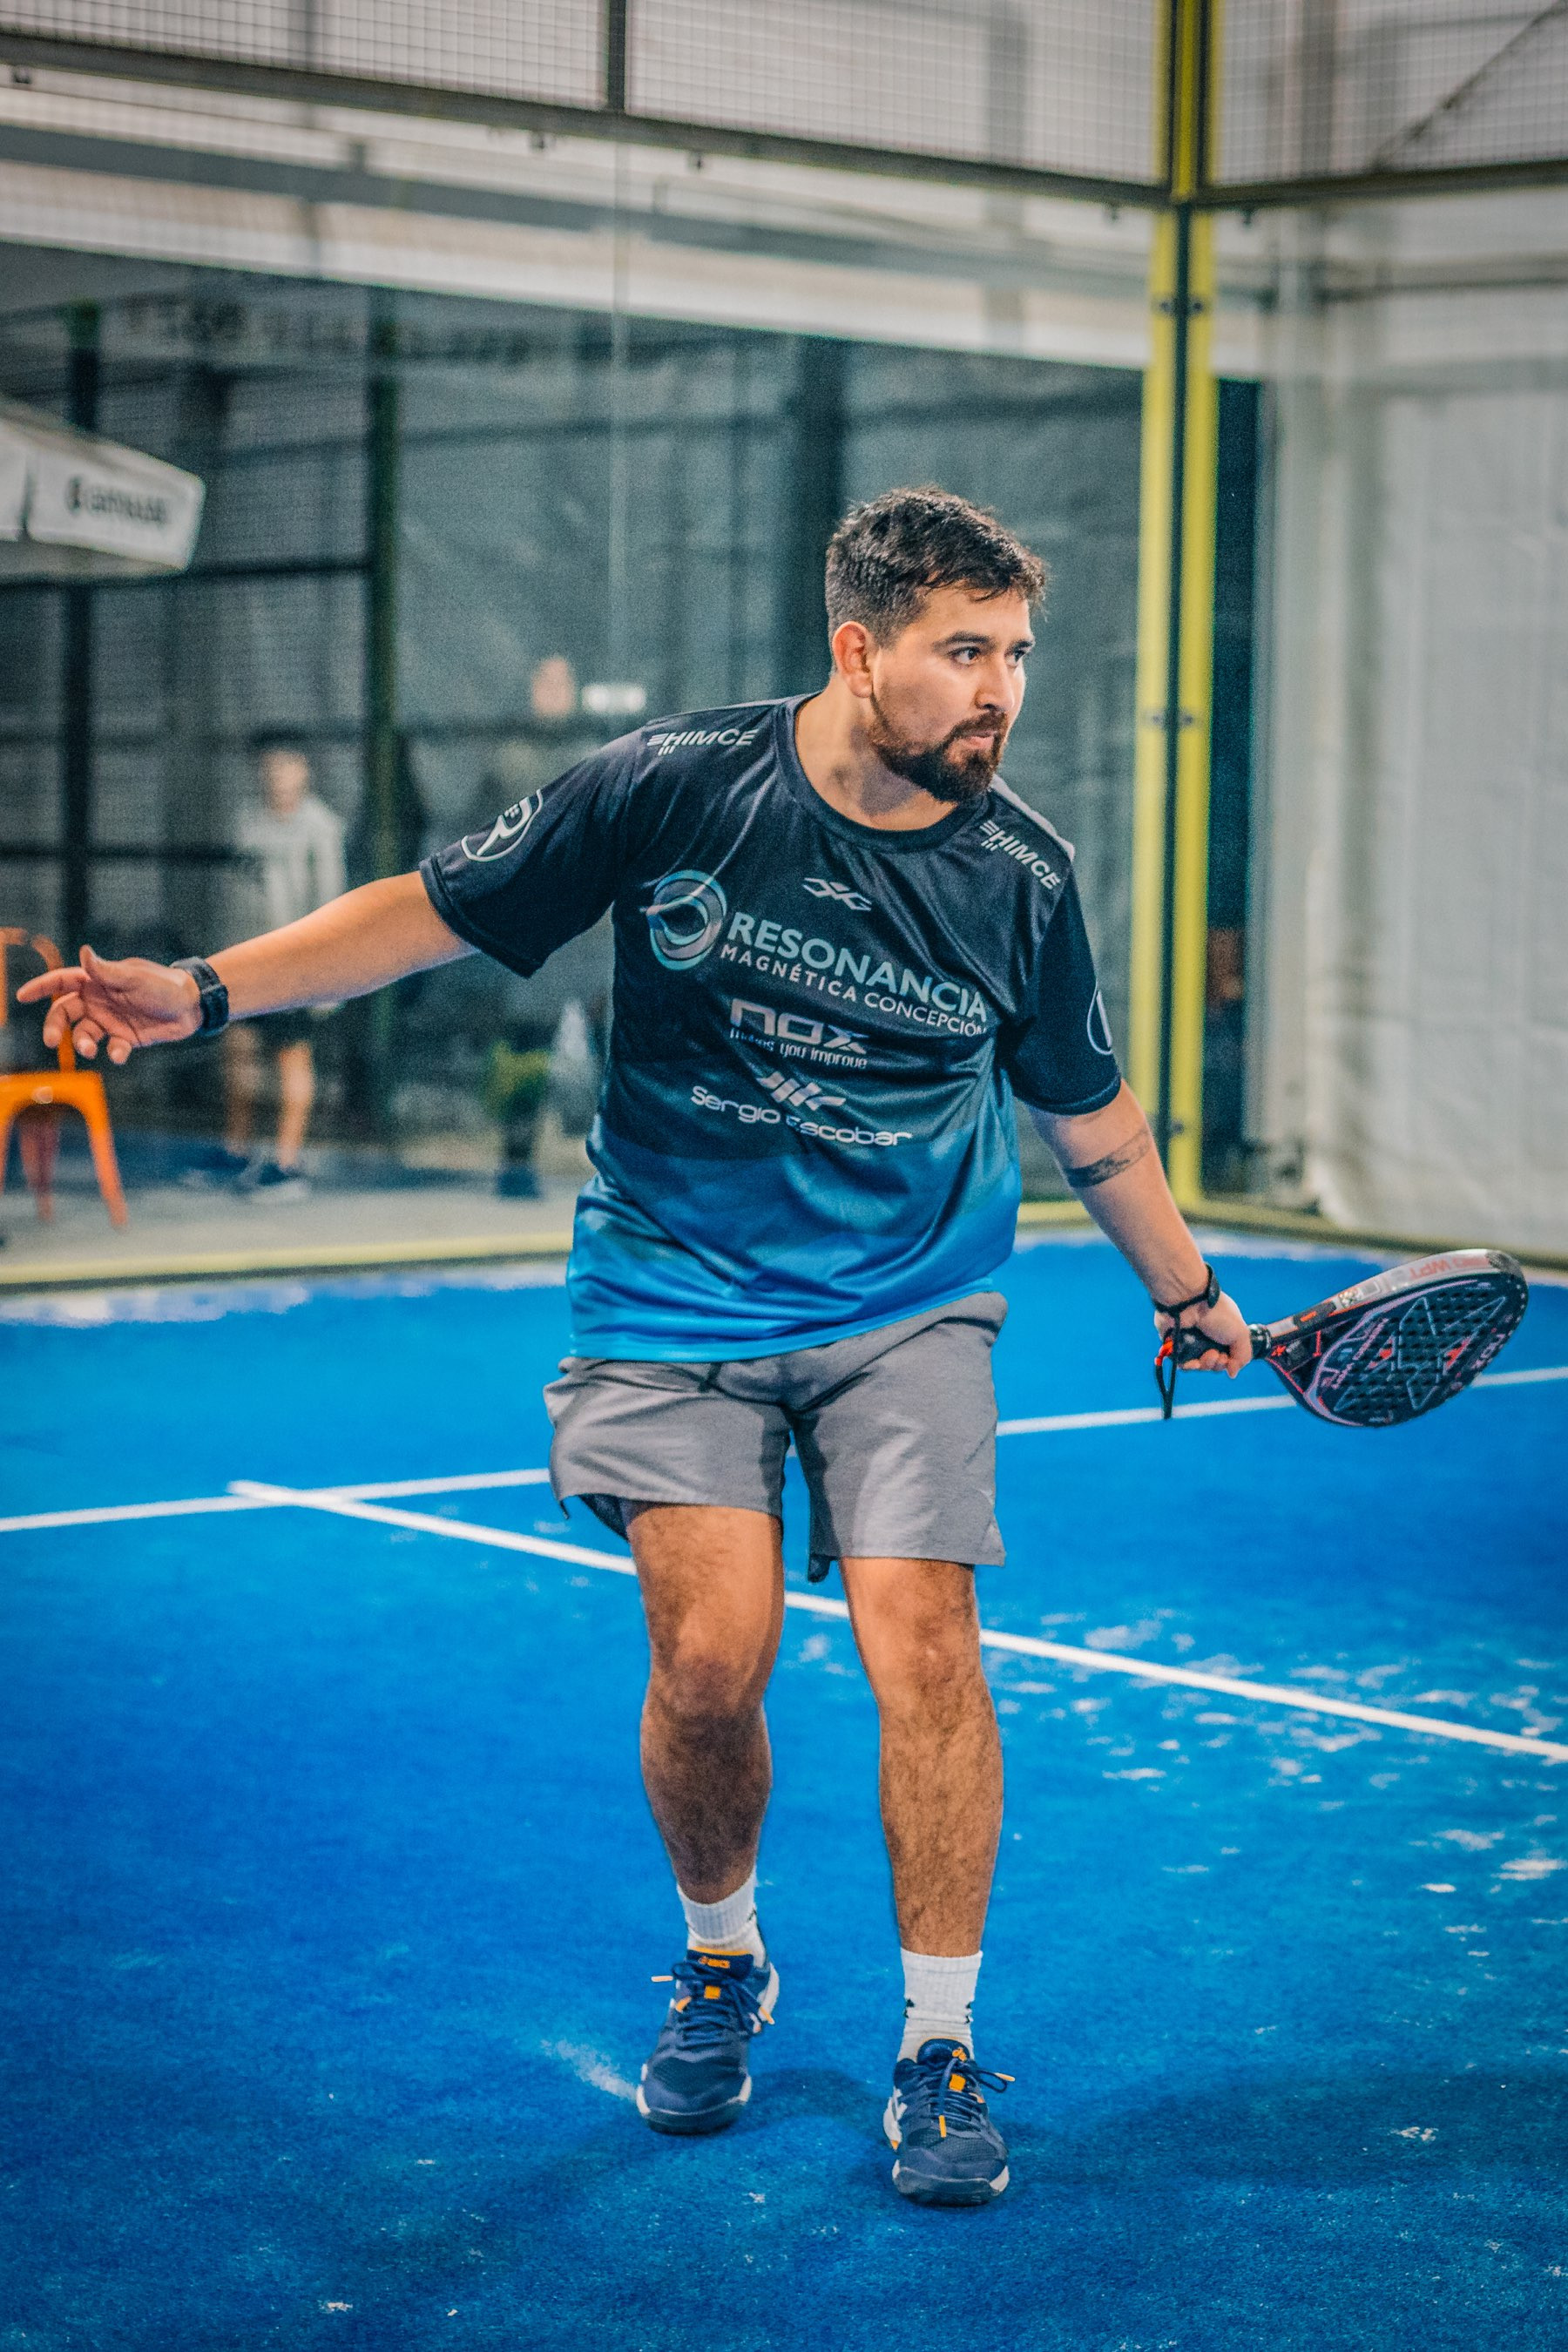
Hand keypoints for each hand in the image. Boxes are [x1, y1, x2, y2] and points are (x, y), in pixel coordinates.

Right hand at [15, 944, 201, 1064]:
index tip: (21, 996)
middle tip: (51, 1041)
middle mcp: (99, 1001)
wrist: (191, 1006)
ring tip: (89, 1049)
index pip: (62, 981)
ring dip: (81, 1043)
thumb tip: (84, 953)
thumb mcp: (134, 977)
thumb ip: (107, 971)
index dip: (41, 987)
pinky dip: (113, 1053)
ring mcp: (110, 1021)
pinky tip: (120, 1053)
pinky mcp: (125, 1038)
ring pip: (83, 1034)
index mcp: (97, 981)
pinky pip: (111, 1049)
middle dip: (54, 1026)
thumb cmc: (164, 985)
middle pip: (65, 1013)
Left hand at [1154, 1288, 1251, 1377]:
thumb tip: (1232, 1373)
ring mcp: (1191, 1341)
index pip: (1228, 1356)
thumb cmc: (1218, 1314)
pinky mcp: (1175, 1345)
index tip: (1229, 1359)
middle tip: (1216, 1355)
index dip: (1230, 1362)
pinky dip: (1189, 1366)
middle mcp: (1207, 1337)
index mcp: (1223, 1332)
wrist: (1190, 1302)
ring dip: (1206, 1365)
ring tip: (1208, 1355)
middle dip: (1218, 1364)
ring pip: (1199, 1366)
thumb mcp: (1240, 1334)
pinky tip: (1194, 1363)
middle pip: (1214, 1364)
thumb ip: (1243, 1356)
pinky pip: (1183, 1363)